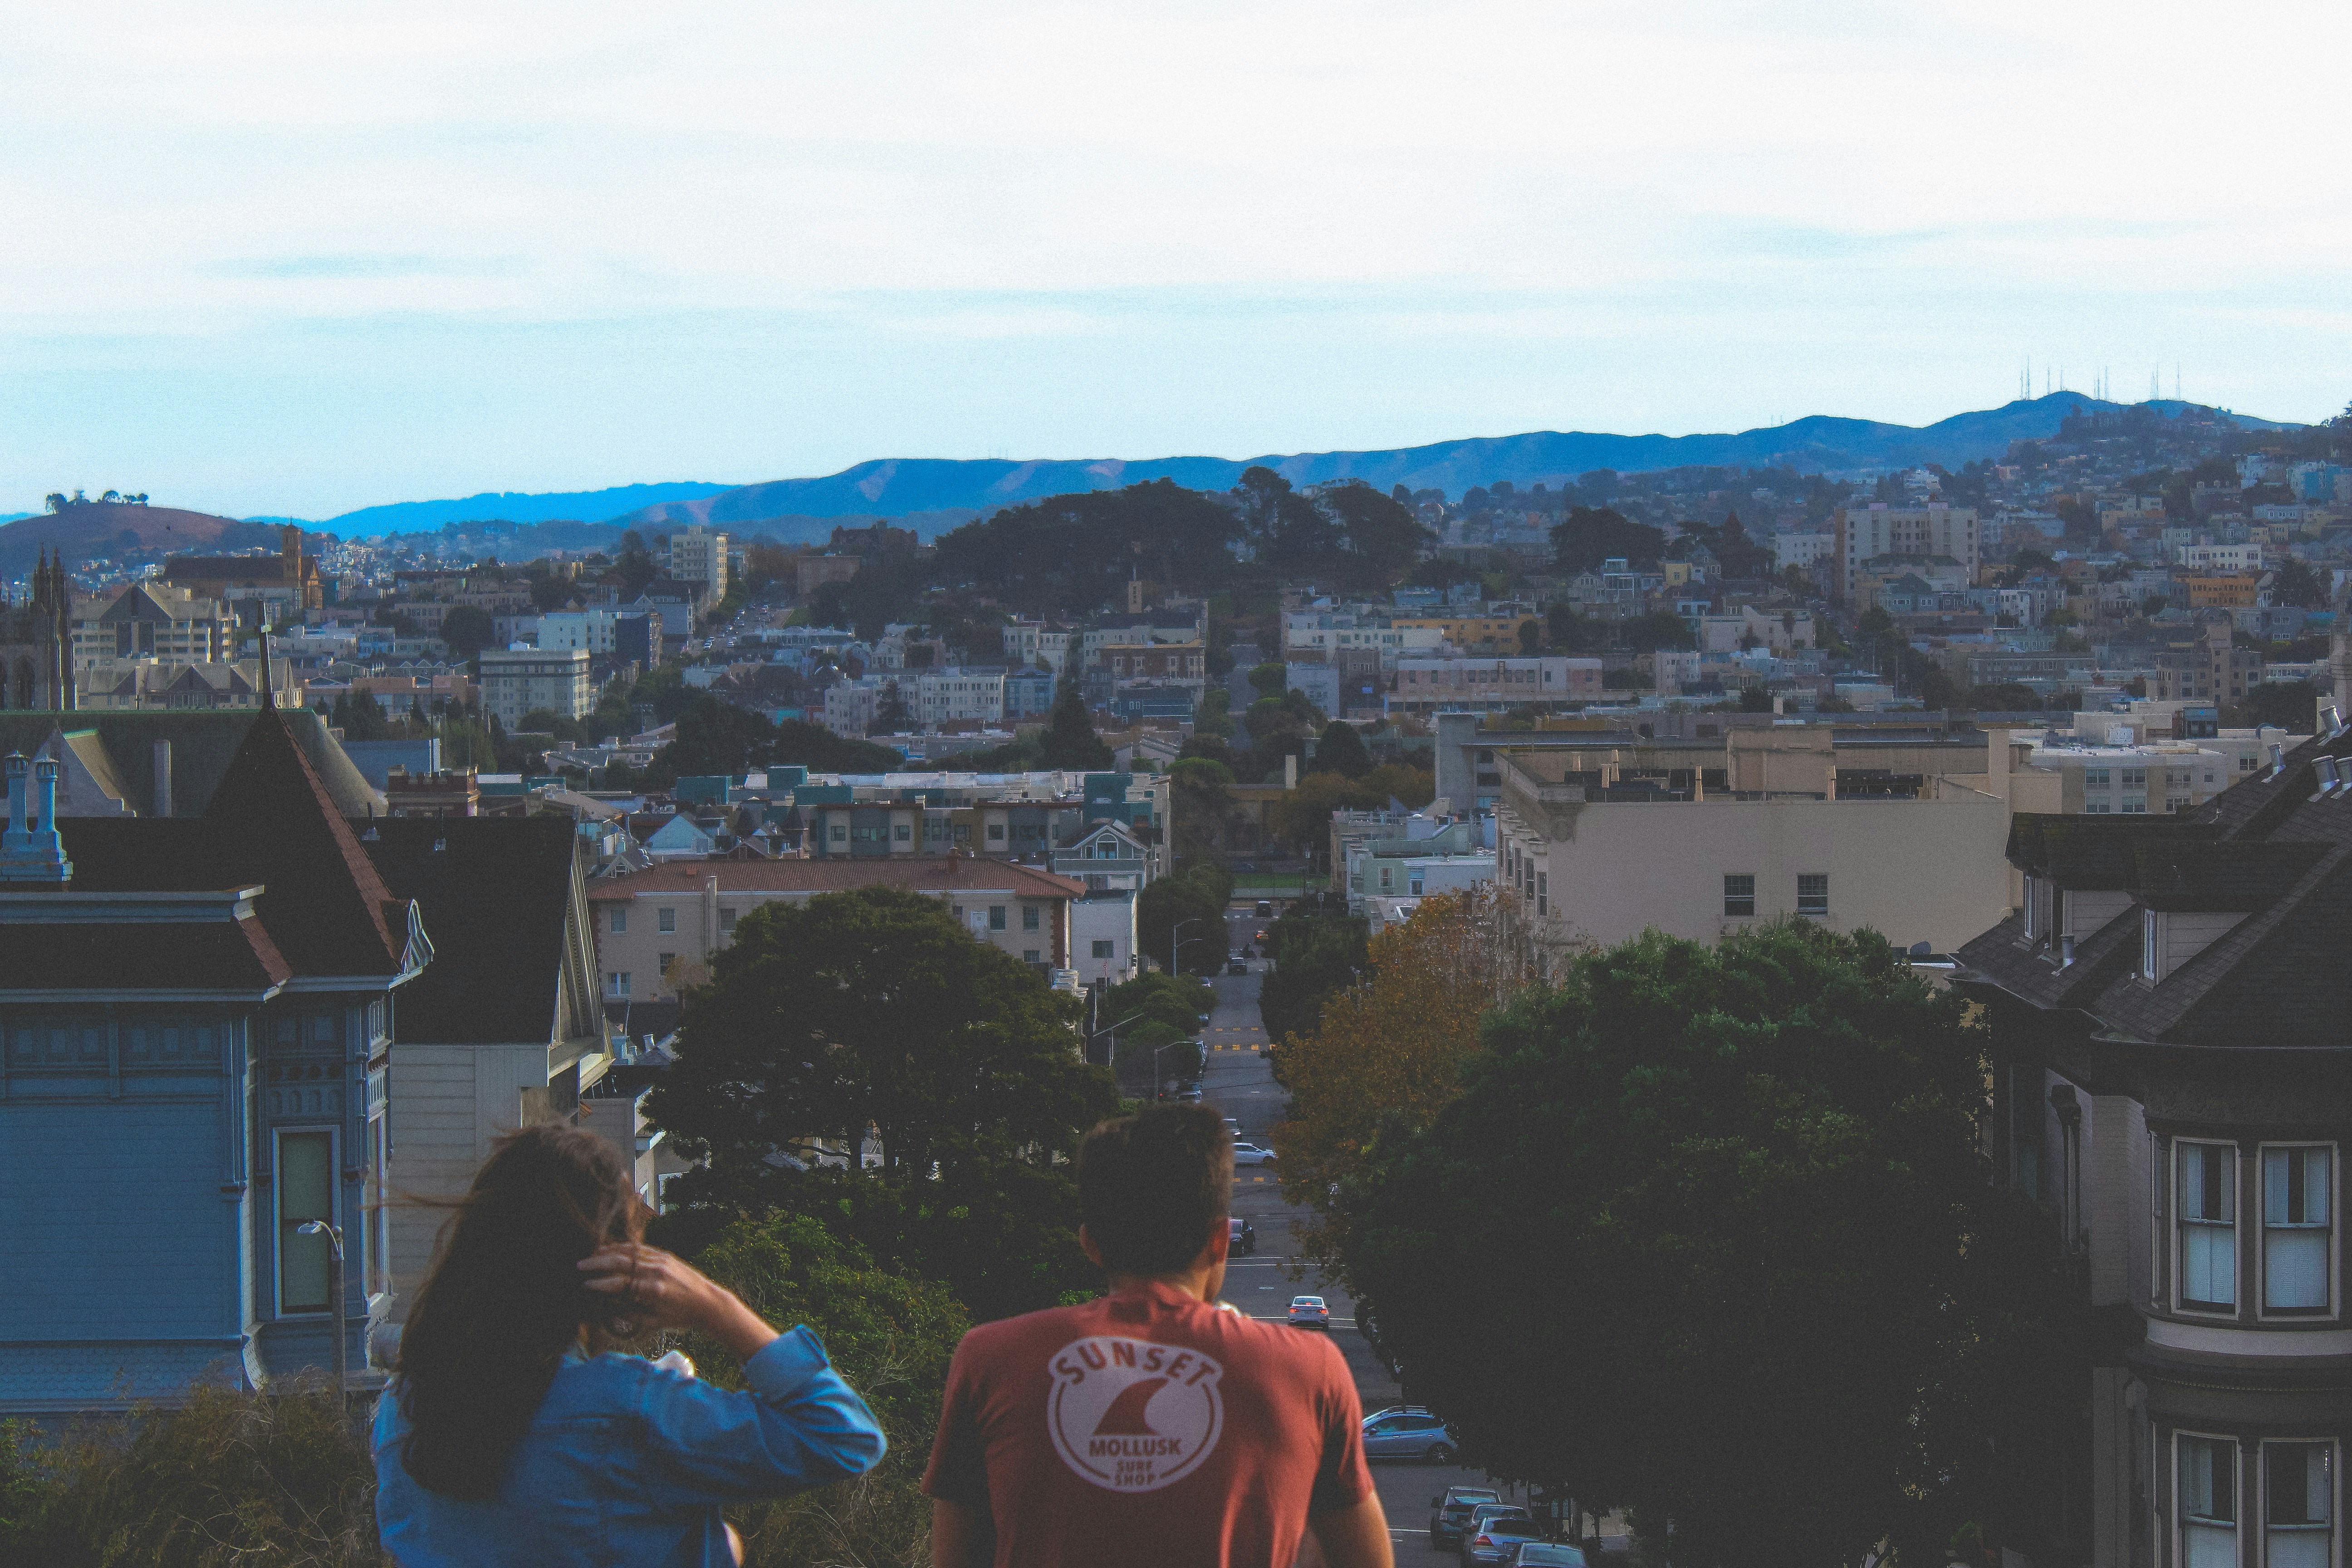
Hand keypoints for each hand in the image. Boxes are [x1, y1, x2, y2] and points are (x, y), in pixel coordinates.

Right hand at [576, 1245, 778, 1360]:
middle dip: (598, 1263)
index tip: (585, 1285)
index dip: (601, 1284)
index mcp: (653, 1291)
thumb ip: (631, 1315)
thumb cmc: (681, 1317)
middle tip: (580, 1266)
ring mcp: (662, 1261)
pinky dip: (625, 1247)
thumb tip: (608, 1308)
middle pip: (622, 1263)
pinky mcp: (666, 1255)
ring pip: (630, 1252)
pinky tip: (612, 1249)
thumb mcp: (655, 1322)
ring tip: (592, 1255)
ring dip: (609, 1252)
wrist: (708, 1302)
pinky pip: (641, 1248)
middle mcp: (657, 1272)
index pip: (620, 1284)